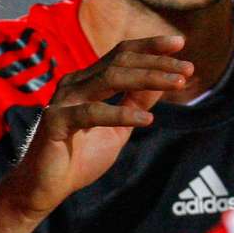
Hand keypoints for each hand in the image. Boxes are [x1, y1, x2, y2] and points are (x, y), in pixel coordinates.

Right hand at [3, 35, 191, 217]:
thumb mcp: (117, 130)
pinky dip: (121, 114)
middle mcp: (74, 84)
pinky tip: (148, 121)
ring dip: (147, 78)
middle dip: (157, 62)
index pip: (121, 54)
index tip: (180, 43)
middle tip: (187, 68)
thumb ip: (134, 105)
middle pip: (120, 62)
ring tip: (177, 83)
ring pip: (109, 78)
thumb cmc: (79, 158)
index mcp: (87, 81)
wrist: (45, 190)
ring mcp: (63, 100)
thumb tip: (161, 84)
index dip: (150, 46)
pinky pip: (92, 112)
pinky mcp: (55, 121)